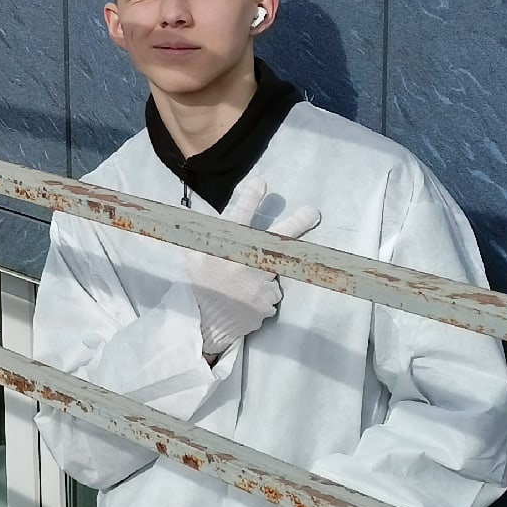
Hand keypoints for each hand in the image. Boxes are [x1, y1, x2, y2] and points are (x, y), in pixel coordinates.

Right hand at [185, 175, 287, 356]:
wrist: (207, 324)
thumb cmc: (199, 286)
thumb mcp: (193, 257)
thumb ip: (203, 237)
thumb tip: (199, 212)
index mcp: (224, 250)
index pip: (238, 217)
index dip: (249, 198)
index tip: (261, 182)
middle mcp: (245, 263)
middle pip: (278, 239)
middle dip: (298, 223)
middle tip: (313, 212)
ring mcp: (260, 284)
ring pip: (272, 270)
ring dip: (262, 275)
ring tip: (243, 286)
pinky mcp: (269, 300)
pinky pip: (271, 290)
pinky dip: (262, 292)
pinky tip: (246, 298)